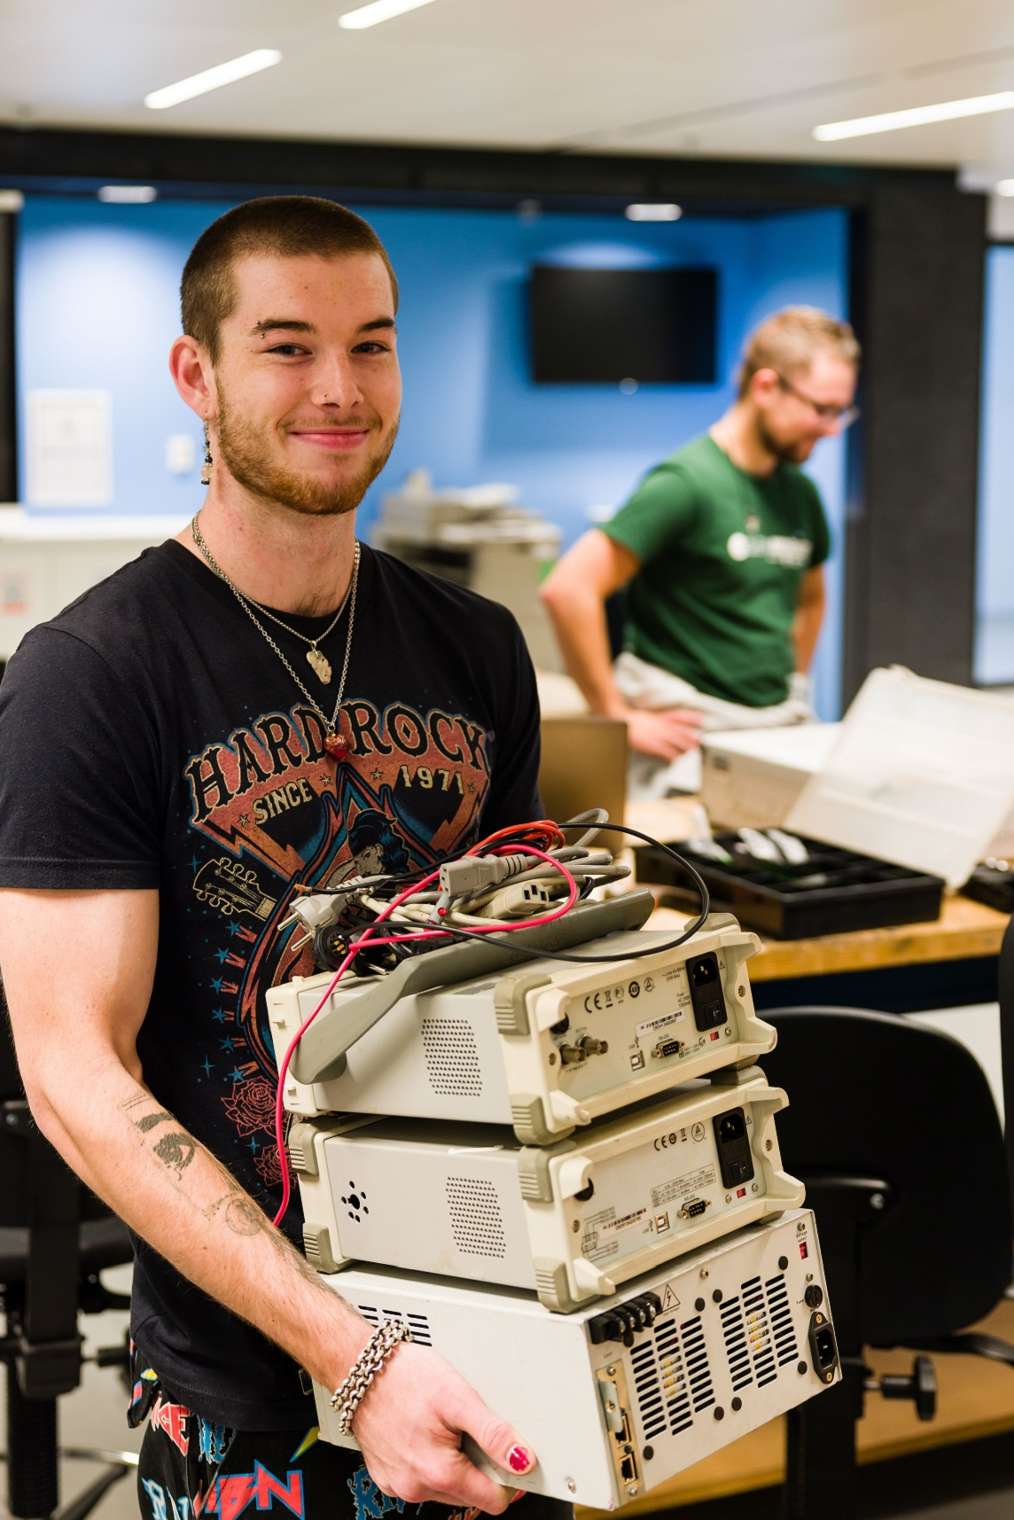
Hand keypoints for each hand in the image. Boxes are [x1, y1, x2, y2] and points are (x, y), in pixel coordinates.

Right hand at [352, 1342, 534, 1510]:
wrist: (359, 1369)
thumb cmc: (404, 1377)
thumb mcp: (458, 1397)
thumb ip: (493, 1433)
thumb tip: (522, 1459)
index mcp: (439, 1474)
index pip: (493, 1501)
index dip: (508, 1478)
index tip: (510, 1455)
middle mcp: (416, 1488)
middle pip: (470, 1495)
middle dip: (478, 1467)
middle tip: (470, 1429)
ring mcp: (399, 1485)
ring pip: (445, 1488)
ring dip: (453, 1464)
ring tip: (445, 1427)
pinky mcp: (386, 1477)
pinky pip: (420, 1480)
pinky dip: (429, 1462)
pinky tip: (425, 1433)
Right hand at [623, 706, 702, 760]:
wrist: (621, 722)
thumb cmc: (630, 721)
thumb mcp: (645, 717)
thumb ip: (655, 720)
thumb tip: (660, 722)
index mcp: (659, 718)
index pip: (678, 716)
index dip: (690, 717)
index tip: (700, 718)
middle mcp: (660, 725)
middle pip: (679, 730)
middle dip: (690, 736)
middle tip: (699, 741)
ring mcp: (657, 734)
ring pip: (675, 740)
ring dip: (684, 746)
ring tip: (691, 751)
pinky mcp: (652, 743)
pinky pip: (665, 751)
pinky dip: (671, 755)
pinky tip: (675, 759)